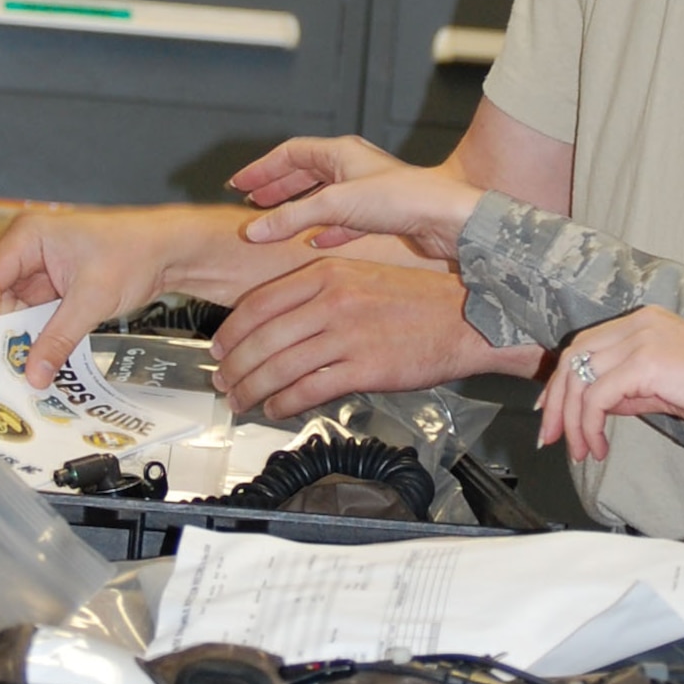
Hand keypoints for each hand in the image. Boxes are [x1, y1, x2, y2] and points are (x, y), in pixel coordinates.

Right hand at [0, 207, 182, 388]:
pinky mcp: (53, 283)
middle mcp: (27, 247)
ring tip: (15, 365)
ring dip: (13, 333)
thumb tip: (34, 373)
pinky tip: (35, 356)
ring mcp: (39, 266)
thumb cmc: (135, 252)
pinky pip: (31, 311)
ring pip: (8, 305)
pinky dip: (32, 332)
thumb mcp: (92, 300)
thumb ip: (59, 339)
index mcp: (28, 236)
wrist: (169, 249)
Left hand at [209, 257, 541, 417]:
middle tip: (223, 382)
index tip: (219, 348)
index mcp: (327, 273)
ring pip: (279, 367)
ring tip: (242, 401)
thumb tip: (280, 320)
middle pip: (262, 339)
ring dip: (252, 390)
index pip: (260, 304)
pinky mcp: (364, 368)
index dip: (231, 332)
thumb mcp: (362, 276)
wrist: (465, 318)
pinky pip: (309, 389)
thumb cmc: (418, 299)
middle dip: (234, 367)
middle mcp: (332, 301)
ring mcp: (347, 335)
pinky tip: (276, 409)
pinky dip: (284, 403)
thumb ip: (319, 292)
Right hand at [232, 135, 481, 260]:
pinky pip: (343, 220)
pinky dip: (325, 229)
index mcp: (341, 153)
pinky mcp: (381, 215)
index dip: (262, 169)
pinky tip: (315, 242)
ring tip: (275, 221)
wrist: (448, 218)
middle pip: (305, 172)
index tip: (240, 185)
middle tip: (251, 200)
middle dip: (276, 187)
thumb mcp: (336, 204)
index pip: (290, 154)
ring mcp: (367, 191)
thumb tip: (255, 228)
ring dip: (297, 208)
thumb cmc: (403, 198)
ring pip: (322, 197)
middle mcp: (354, 167)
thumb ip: (292, 216)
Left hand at [539, 306, 683, 460]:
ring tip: (581, 452)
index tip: (551, 415)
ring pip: (580, 378)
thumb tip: (598, 407)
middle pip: (574, 358)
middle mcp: (638, 323)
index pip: (584, 346)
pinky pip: (598, 396)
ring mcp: (641, 339)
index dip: (561, 383)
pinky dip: (589, 425)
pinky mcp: (646, 362)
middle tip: (551, 439)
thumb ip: (630, 390)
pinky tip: (600, 447)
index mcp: (642, 322)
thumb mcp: (666, 387)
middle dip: (556, 403)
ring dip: (572, 421)